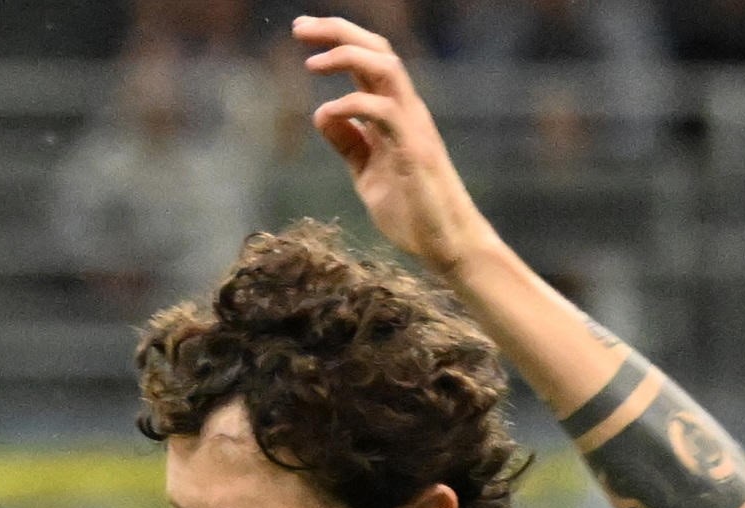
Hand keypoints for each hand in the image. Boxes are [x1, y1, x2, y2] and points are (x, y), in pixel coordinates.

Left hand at [296, 15, 496, 277]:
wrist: (446, 243)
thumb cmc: (411, 209)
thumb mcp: (367, 172)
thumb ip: (348, 142)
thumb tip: (322, 112)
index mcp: (395, 112)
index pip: (369, 60)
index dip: (337, 40)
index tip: (302, 31)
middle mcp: (407, 110)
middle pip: (377, 51)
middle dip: (338, 32)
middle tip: (299, 27)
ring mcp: (413, 126)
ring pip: (387, 69)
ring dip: (348, 57)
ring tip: (311, 62)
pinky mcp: (414, 149)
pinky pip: (384, 112)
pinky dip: (353, 104)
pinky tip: (328, 111)